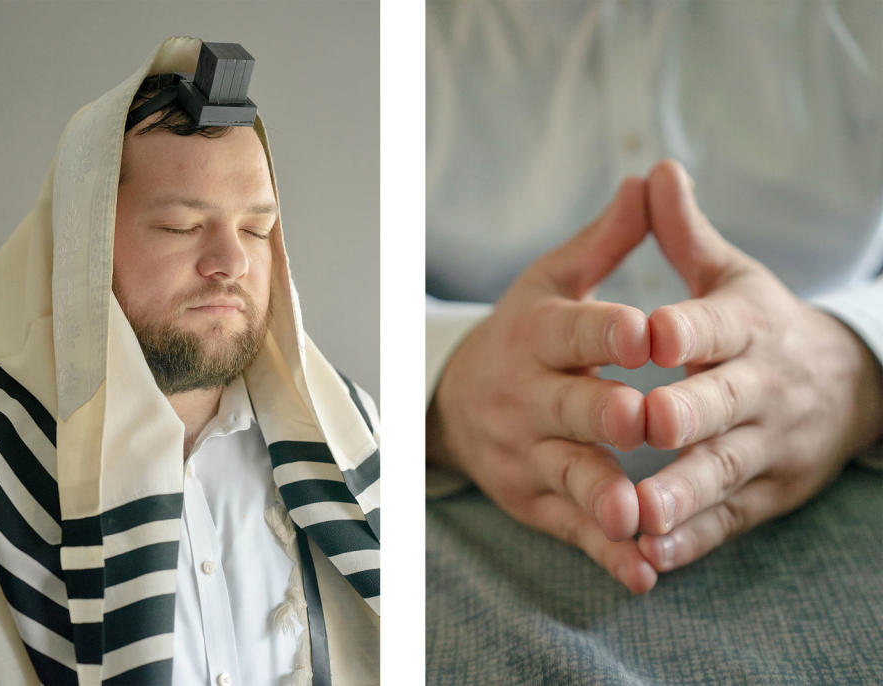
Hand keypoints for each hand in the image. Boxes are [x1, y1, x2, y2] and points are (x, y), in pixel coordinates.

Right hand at [427, 178, 656, 593]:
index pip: (572, 332)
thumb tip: (648, 179)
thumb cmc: (521, 336)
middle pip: (568, 407)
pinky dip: (604, 551)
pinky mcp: (534, 499)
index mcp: (538, 336)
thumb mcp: (550, 283)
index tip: (641, 330)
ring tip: (634, 514)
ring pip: (567, 474)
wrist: (455, 402)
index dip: (604, 330)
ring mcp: (528, 453)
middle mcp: (527, 397)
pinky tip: (642, 570)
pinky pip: (572, 526)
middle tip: (640, 420)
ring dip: (600, 496)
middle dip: (601, 415)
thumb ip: (604, 242)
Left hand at [636, 160, 882, 571]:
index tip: (650, 331)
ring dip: (684, 492)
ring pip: (724, 471)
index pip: (715, 324)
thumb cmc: (764, 324)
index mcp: (747, 326)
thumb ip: (684, 235)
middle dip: (690, 413)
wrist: (849, 381)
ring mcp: (767, 446)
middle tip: (648, 421)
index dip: (686, 327)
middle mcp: (761, 387)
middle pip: (725, 403)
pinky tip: (651, 555)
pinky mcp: (765, 494)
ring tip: (640, 512)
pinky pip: (726, 519)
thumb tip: (653, 170)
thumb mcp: (733, 275)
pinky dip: (691, 539)